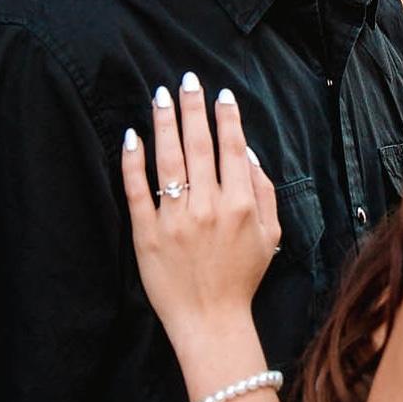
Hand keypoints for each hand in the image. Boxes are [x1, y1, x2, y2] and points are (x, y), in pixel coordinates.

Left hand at [121, 75, 280, 340]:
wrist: (211, 321)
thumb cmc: (242, 278)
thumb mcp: (270, 235)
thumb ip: (264, 192)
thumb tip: (248, 154)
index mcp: (240, 205)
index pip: (232, 149)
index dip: (227, 118)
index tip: (221, 95)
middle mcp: (208, 206)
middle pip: (199, 145)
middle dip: (193, 108)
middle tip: (187, 79)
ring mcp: (176, 219)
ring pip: (169, 161)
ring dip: (165, 123)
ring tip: (161, 95)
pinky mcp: (147, 234)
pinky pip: (137, 191)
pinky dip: (134, 162)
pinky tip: (132, 136)